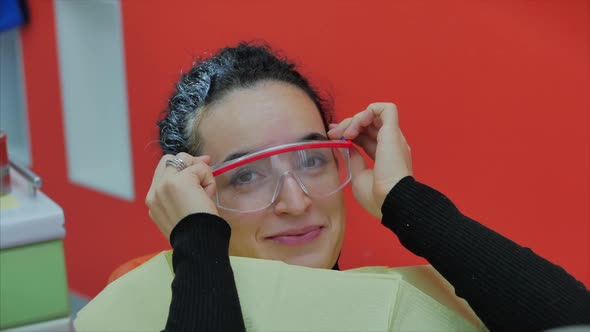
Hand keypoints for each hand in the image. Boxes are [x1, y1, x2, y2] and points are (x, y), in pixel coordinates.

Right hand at [145, 153, 218, 239]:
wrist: (197, 243)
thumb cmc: (195, 231)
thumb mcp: (183, 211)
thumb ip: (186, 189)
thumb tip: (203, 160)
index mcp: (153, 201)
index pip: (163, 172)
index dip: (181, 170)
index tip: (196, 179)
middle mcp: (155, 191)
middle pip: (170, 159)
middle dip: (188, 164)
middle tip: (202, 177)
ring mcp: (164, 185)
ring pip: (184, 158)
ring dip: (199, 172)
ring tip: (204, 193)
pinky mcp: (179, 181)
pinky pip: (200, 168)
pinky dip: (209, 180)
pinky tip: (208, 196)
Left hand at [327, 102, 412, 217]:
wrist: (390, 200)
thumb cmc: (377, 196)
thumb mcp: (359, 175)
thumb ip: (354, 158)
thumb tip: (346, 145)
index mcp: (385, 156)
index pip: (366, 135)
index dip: (349, 131)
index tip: (333, 134)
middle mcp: (391, 144)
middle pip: (368, 124)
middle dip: (347, 124)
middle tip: (333, 134)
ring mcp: (393, 137)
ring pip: (374, 115)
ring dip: (355, 119)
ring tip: (346, 133)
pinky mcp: (393, 132)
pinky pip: (386, 109)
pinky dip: (370, 110)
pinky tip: (359, 123)